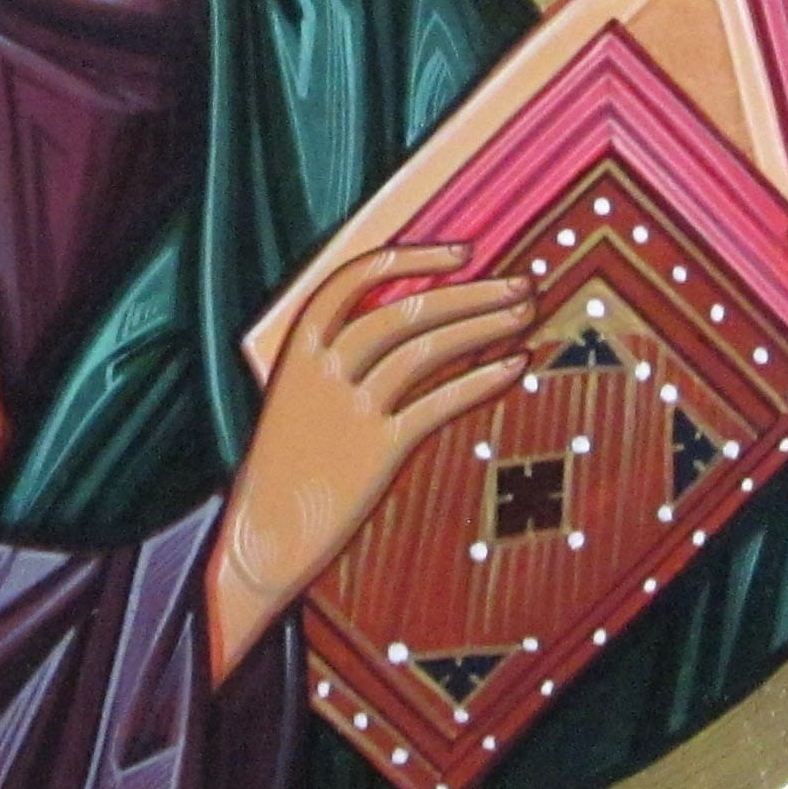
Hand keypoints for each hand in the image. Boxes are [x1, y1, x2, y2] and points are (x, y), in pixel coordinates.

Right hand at [208, 244, 532, 680]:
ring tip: (526, 315)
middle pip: (405, 310)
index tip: (464, 249)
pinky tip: (515, 367)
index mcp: (298, 346)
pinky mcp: (376, 451)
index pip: (356, 276)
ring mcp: (350, 409)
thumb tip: (411, 314)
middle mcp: (323, 369)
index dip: (412, 258)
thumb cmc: (287, 462)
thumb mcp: (298, 394)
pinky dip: (481, 380)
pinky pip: (439, 403)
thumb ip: (339, 355)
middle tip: (523, 282)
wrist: (261, 538)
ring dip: (484, 326)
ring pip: (427, 349)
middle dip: (472, 290)